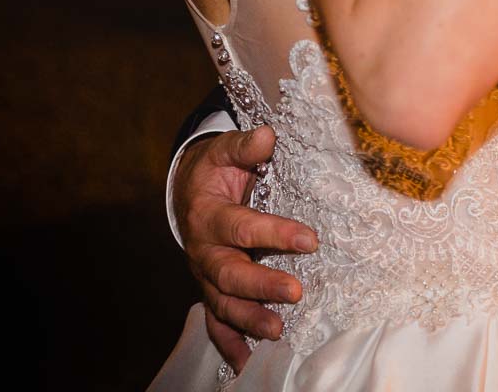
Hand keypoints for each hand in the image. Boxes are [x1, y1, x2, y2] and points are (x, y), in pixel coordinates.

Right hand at [174, 127, 316, 365]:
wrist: (187, 190)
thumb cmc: (214, 170)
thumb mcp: (224, 151)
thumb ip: (245, 146)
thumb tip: (267, 135)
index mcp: (209, 216)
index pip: (242, 227)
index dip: (274, 233)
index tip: (310, 239)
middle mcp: (204, 250)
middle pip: (229, 273)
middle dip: (261, 285)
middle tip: (295, 292)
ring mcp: (206, 273)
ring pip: (222, 302)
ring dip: (247, 319)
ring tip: (276, 330)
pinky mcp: (210, 287)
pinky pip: (215, 319)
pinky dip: (228, 342)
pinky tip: (244, 362)